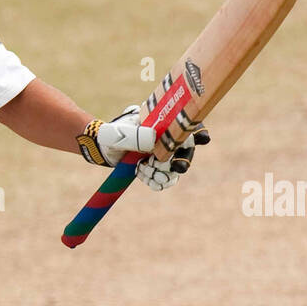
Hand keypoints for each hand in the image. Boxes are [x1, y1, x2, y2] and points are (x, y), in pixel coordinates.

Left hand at [78, 105, 207, 190]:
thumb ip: (137, 136)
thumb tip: (154, 139)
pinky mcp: (157, 169)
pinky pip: (164, 180)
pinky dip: (154, 180)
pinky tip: (141, 172)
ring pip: (176, 170)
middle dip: (181, 161)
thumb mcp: (122, 134)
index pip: (188, 126)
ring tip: (143, 168)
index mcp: (164, 125)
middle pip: (187, 152)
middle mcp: (168, 140)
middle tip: (175, 167)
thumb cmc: (113, 135)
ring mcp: (164, 155)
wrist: (103, 148)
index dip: (199, 131)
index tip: (202, 139)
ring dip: (161, 172)